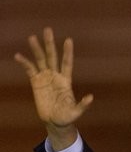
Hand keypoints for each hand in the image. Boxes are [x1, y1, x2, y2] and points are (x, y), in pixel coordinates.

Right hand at [14, 27, 92, 148]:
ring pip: (41, 60)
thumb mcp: (76, 112)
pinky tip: (18, 56)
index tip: (68, 40)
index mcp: (66, 81)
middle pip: (53, 57)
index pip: (67, 63)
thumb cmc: (67, 116)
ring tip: (32, 37)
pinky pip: (30, 70)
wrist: (55, 121)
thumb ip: (83, 105)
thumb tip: (91, 97)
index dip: (68, 52)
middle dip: (50, 44)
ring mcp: (45, 78)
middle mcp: (56, 76)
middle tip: (47, 29)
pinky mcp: (36, 83)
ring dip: (37, 49)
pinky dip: (24, 63)